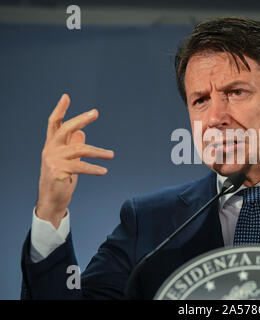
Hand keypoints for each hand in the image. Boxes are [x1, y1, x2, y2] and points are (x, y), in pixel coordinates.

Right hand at [36, 94, 113, 227]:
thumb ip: (73, 147)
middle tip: (95, 112)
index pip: (54, 124)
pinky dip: (94, 168)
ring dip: (98, 151)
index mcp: (52, 145)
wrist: (51, 202)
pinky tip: (104, 170)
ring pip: (79, 149)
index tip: (66, 96)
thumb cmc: (61, 180)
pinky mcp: (58, 171)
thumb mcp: (69, 162)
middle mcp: (50, 150)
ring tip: (111, 155)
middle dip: (81, 119)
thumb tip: (82, 133)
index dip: (60, 110)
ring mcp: (53, 160)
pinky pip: (81, 167)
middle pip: (65, 129)